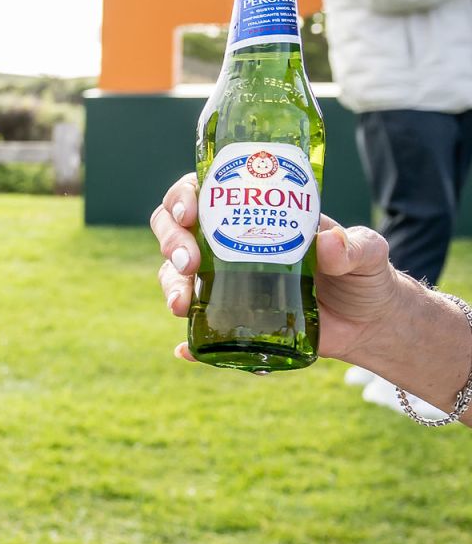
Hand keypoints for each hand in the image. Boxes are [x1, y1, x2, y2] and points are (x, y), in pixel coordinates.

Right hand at [152, 172, 400, 369]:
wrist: (371, 323)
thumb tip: (329, 243)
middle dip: (171, 242)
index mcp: (255, 217)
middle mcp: (230, 246)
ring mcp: (227, 284)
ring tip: (182, 305)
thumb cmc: (365, 276)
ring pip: (177, 276)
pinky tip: (186, 348)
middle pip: (177, 232)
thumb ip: (356, 246)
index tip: (189, 214)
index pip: (205, 195)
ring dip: (172, 286)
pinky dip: (190, 341)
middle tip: (187, 262)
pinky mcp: (234, 320)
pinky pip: (201, 329)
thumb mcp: (369, 252)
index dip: (183, 197)